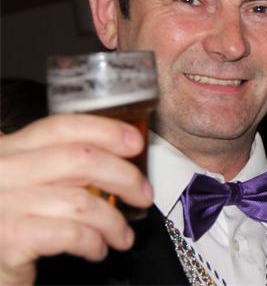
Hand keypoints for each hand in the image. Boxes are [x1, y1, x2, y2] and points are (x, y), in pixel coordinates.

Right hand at [0, 114, 152, 285]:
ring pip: (82, 201)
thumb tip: (121, 158)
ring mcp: (3, 203)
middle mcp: (2, 171)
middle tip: (143, 195)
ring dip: (114, 221)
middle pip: (81, 158)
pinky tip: (97, 249)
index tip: (136, 143)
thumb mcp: (29, 184)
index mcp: (8, 150)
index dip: (106, 131)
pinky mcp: (10, 238)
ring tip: (122, 235)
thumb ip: (62, 166)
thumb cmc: (13, 224)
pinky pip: (71, 234)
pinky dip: (94, 243)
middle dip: (125, 177)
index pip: (62, 127)